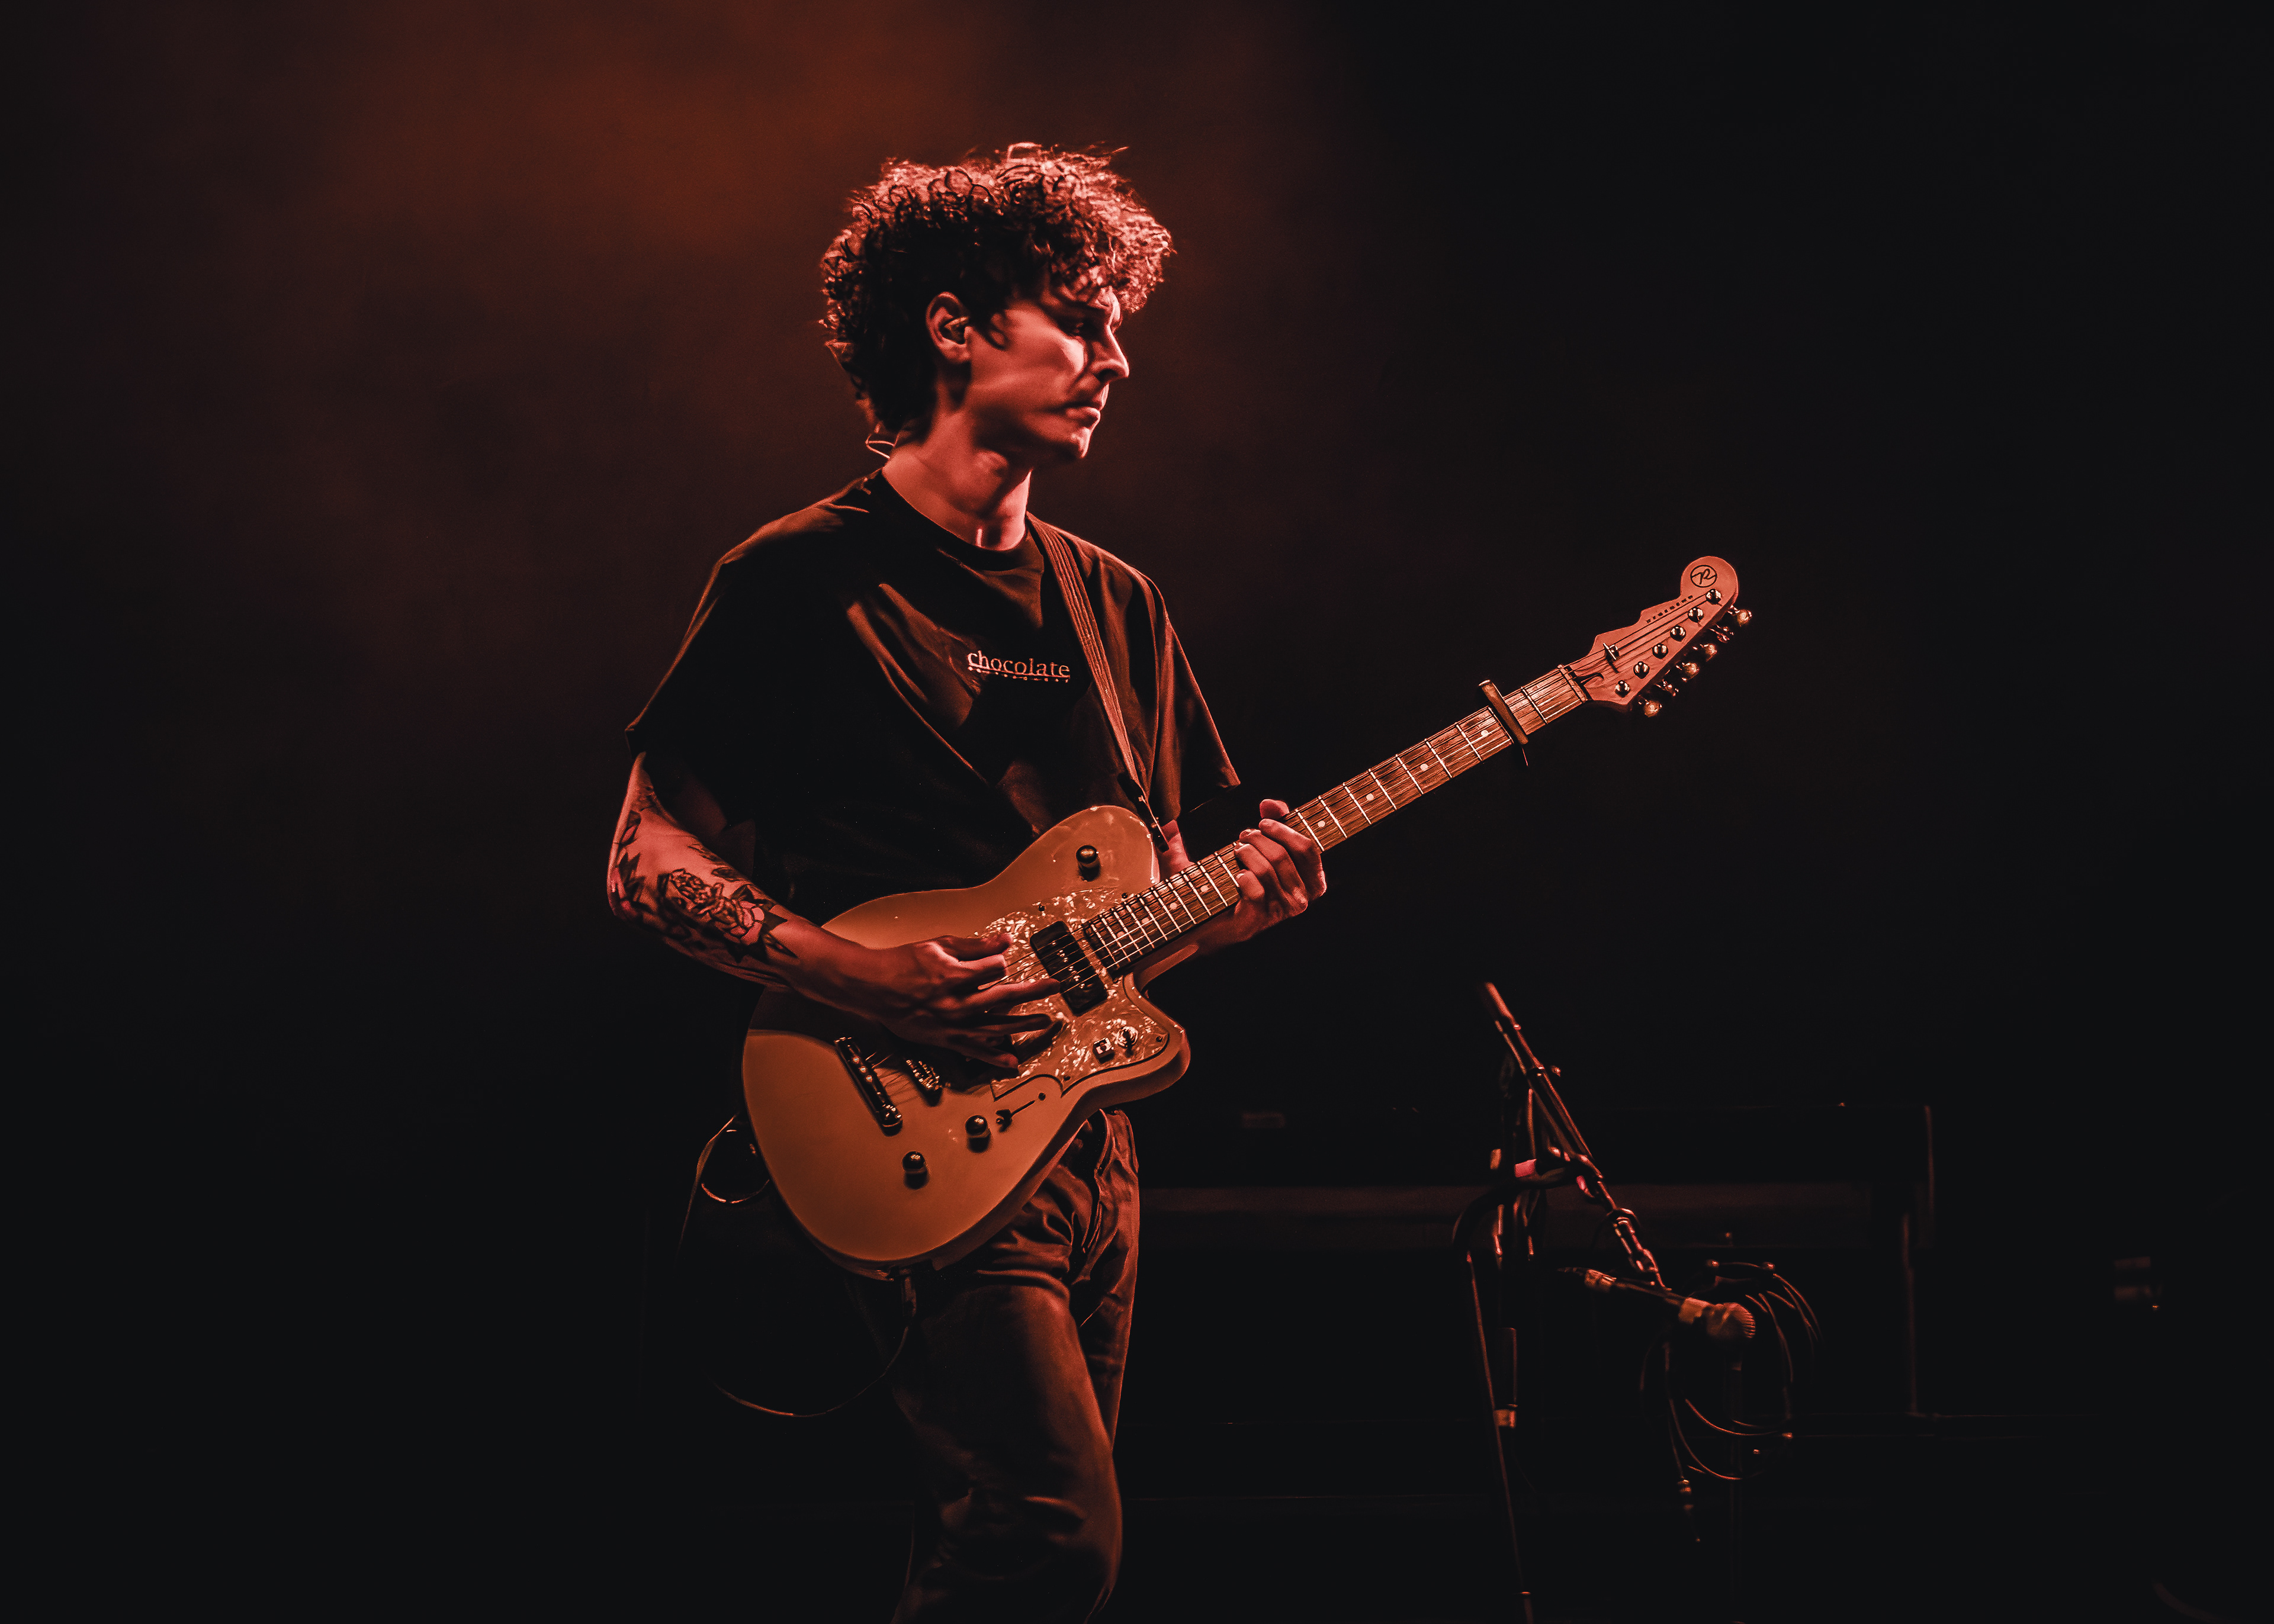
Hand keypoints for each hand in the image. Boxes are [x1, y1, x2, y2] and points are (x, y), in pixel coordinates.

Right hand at [814, 932, 1062, 1063]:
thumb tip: (1004, 941)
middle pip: (1004, 998)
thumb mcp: (939, 946)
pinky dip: (994, 1058)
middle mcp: (955, 1004)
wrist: (873, 987)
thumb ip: (974, 945)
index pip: (995, 969)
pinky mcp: (945, 1039)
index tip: (1005, 960)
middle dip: (1033, 992)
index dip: (1003, 963)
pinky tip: (1013, 1062)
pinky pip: (974, 1051)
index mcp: (954, 977)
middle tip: (1054, 987)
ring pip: (996, 1027)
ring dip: (1023, 1025)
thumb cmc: (902, 964)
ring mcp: (951, 1025)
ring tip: (1045, 1021)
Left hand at [1168, 797, 1325, 955]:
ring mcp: (1280, 912)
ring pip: (1266, 869)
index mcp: (1312, 882)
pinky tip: (1236, 874)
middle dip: (1258, 839)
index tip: (1263, 822)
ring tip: (1237, 851)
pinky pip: (1254, 889)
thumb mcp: (1265, 846)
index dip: (1284, 830)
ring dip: (1246, 853)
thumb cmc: (1245, 877)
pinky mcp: (1258, 920)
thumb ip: (1274, 822)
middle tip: (1243, 836)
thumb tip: (1269, 804)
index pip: (1308, 848)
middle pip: (1282, 855)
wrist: (1216, 915)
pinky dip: (1242, 876)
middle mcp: (1301, 900)